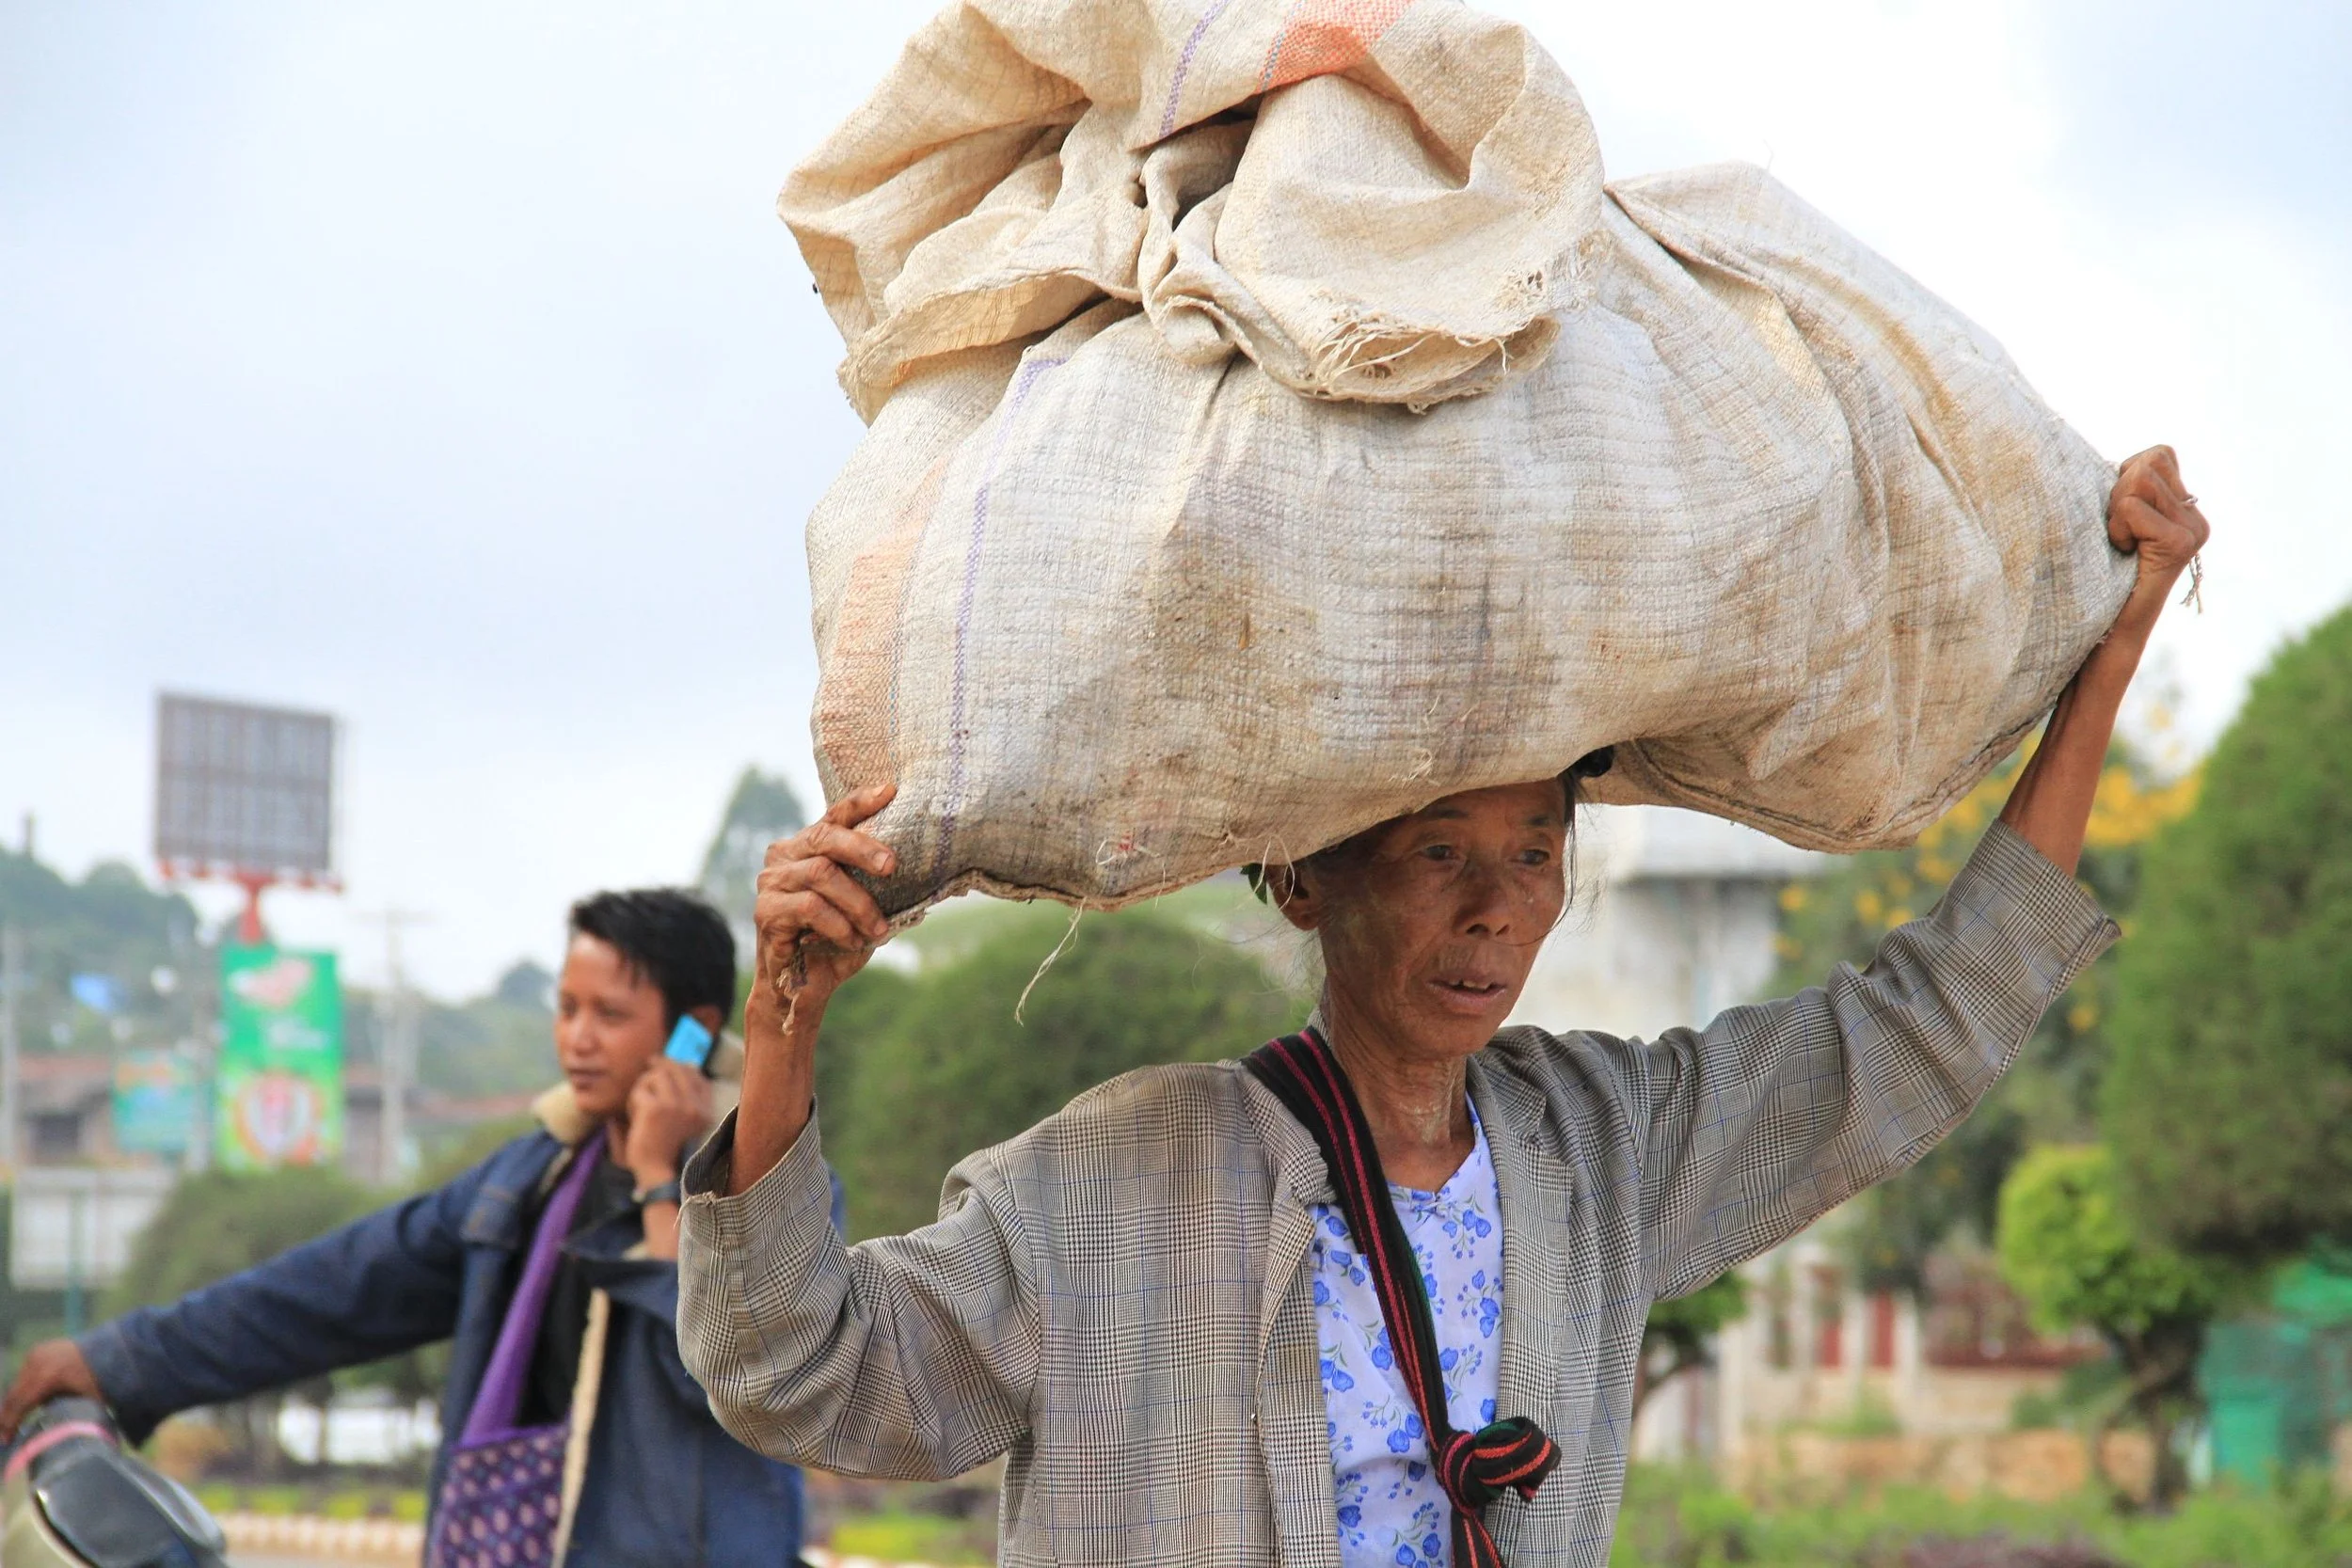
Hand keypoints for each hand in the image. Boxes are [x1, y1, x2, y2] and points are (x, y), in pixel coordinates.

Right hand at [0, 1339, 102, 1441]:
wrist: (115, 1347)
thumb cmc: (103, 1380)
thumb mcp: (82, 1402)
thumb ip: (57, 1414)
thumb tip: (39, 1433)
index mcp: (48, 1376)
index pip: (19, 1404)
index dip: (9, 1424)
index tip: (5, 1441)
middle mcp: (38, 1362)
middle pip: (13, 1394)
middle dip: (7, 1416)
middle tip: (4, 1436)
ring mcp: (37, 1353)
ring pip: (17, 1384)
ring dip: (14, 1403)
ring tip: (9, 1424)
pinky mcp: (39, 1350)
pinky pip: (25, 1374)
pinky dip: (23, 1390)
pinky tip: (22, 1406)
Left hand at [621, 1056, 715, 1184]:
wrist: (658, 1176)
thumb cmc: (668, 1152)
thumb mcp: (688, 1124)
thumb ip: (691, 1098)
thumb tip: (691, 1065)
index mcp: (706, 1112)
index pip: (698, 1076)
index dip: (682, 1066)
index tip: (667, 1067)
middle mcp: (694, 1106)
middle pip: (677, 1069)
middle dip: (660, 1066)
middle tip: (650, 1063)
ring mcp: (676, 1106)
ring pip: (657, 1076)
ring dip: (645, 1085)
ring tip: (639, 1103)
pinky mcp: (656, 1108)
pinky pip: (641, 1090)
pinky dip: (634, 1100)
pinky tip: (633, 1115)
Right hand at [752, 781, 899, 1011]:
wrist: (804, 987)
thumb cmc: (837, 940)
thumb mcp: (863, 906)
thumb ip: (876, 882)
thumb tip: (921, 863)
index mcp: (808, 847)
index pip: (834, 816)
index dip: (861, 802)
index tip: (890, 791)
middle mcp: (784, 856)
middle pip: (825, 837)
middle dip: (863, 848)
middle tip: (892, 866)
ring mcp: (771, 882)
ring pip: (822, 874)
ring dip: (858, 903)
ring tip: (878, 929)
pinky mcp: (765, 911)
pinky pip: (809, 907)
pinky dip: (838, 924)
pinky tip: (852, 940)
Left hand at [2102, 445, 2210, 648]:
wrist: (2111, 628)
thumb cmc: (2101, 574)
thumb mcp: (2115, 521)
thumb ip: (2126, 490)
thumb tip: (2116, 463)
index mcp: (2184, 507)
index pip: (2158, 455)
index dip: (2126, 475)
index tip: (2119, 515)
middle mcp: (2196, 517)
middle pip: (2150, 461)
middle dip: (2119, 489)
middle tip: (2117, 530)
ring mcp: (2193, 529)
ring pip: (2140, 479)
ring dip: (2116, 508)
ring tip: (2120, 541)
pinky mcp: (2181, 543)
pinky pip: (2133, 506)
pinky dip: (2117, 526)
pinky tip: (2123, 552)